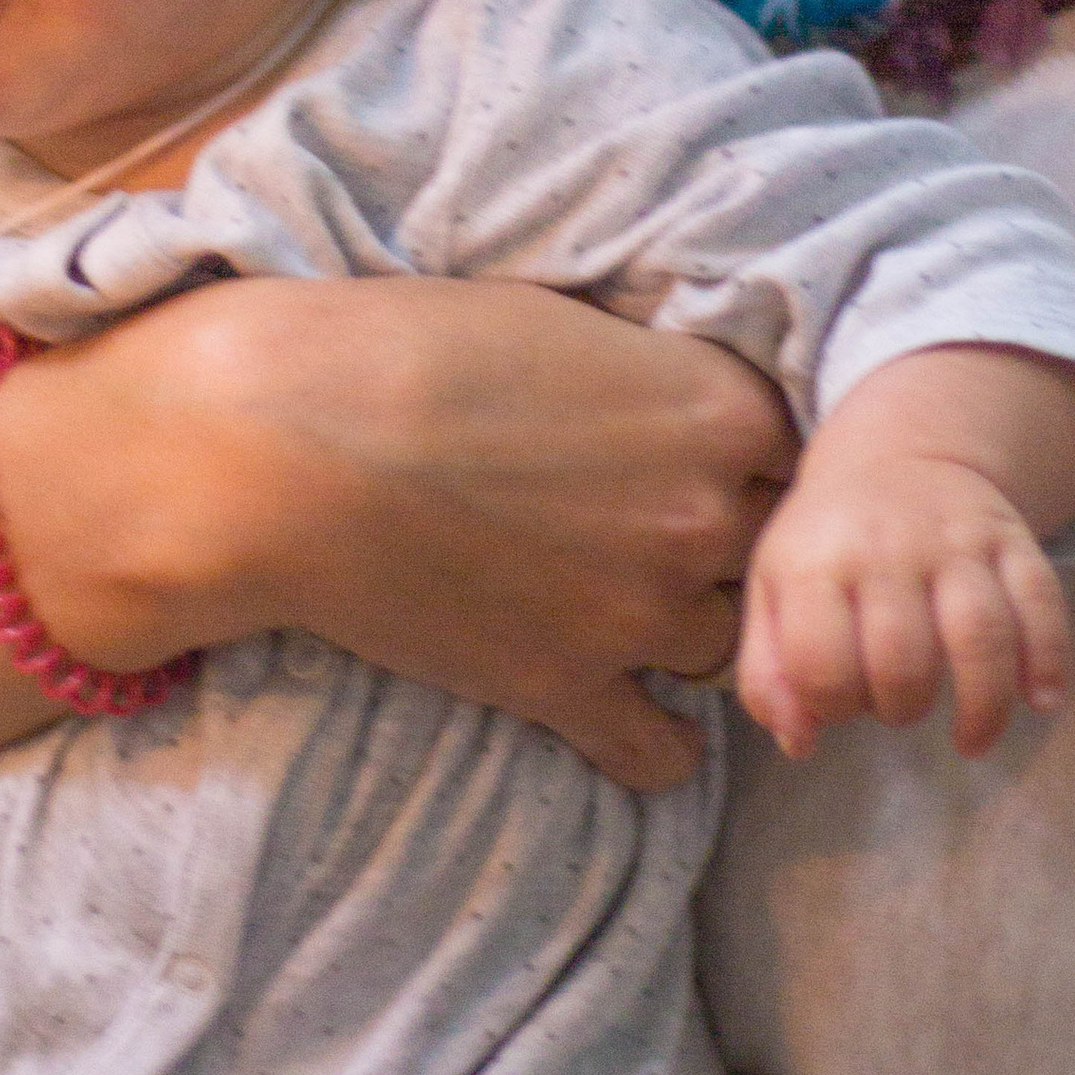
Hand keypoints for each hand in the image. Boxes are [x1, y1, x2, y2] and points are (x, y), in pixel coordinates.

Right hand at [0, 277, 791, 791]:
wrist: (276, 445)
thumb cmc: (397, 350)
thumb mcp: (552, 318)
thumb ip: (646, 369)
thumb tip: (678, 391)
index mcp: (713, 405)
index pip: (798, 451)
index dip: (747, 456)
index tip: (695, 455)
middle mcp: (703, 514)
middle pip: (776, 556)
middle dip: (726, 546)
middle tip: (650, 528)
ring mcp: (640, 614)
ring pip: (731, 651)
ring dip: (690, 634)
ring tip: (624, 605)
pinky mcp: (566, 693)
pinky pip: (664, 755)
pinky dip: (650, 740)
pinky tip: (616, 705)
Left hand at [740, 453, 1065, 759]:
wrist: (899, 454)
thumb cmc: (827, 544)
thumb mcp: (773, 593)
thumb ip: (768, 674)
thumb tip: (800, 744)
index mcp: (813, 564)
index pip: (822, 665)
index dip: (831, 706)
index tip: (841, 702)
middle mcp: (886, 548)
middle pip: (904, 661)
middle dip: (901, 709)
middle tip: (899, 707)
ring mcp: (955, 542)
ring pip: (981, 637)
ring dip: (982, 708)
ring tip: (971, 741)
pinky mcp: (1012, 540)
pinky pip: (1042, 606)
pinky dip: (1048, 663)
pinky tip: (1040, 702)